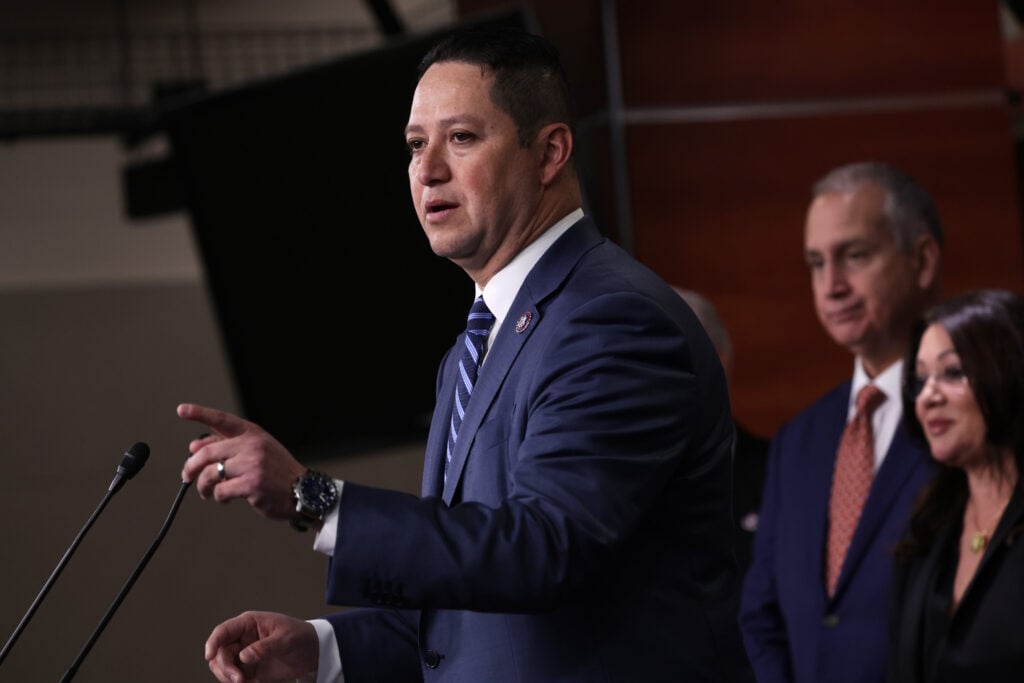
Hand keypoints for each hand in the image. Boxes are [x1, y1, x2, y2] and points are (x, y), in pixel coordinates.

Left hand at [178, 403, 305, 519]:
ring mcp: (252, 465)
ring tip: (206, 492)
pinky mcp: (252, 485)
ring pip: (210, 474)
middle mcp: (252, 445)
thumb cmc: (277, 471)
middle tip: (186, 476)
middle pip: (207, 453)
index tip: (182, 410)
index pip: (222, 420)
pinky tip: (225, 498)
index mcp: (253, 434)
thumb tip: (193, 447)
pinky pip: (221, 491)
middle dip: (190, 467)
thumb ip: (227, 446)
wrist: (303, 491)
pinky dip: (218, 497)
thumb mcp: (257, 451)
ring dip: (203, 486)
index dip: (200, 413)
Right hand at [205, 611, 317, 682]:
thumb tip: (244, 656)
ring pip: (223, 668)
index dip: (213, 642)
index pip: (223, 631)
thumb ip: (265, 647)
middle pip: (219, 653)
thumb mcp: (286, 638)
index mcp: (248, 624)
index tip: (209, 656)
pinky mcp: (248, 671)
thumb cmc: (299, 636)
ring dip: (228, 678)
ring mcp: (243, 656)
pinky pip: (233, 679)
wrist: (311, 652)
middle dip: (224, 668)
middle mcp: (241, 640)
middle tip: (239, 680)